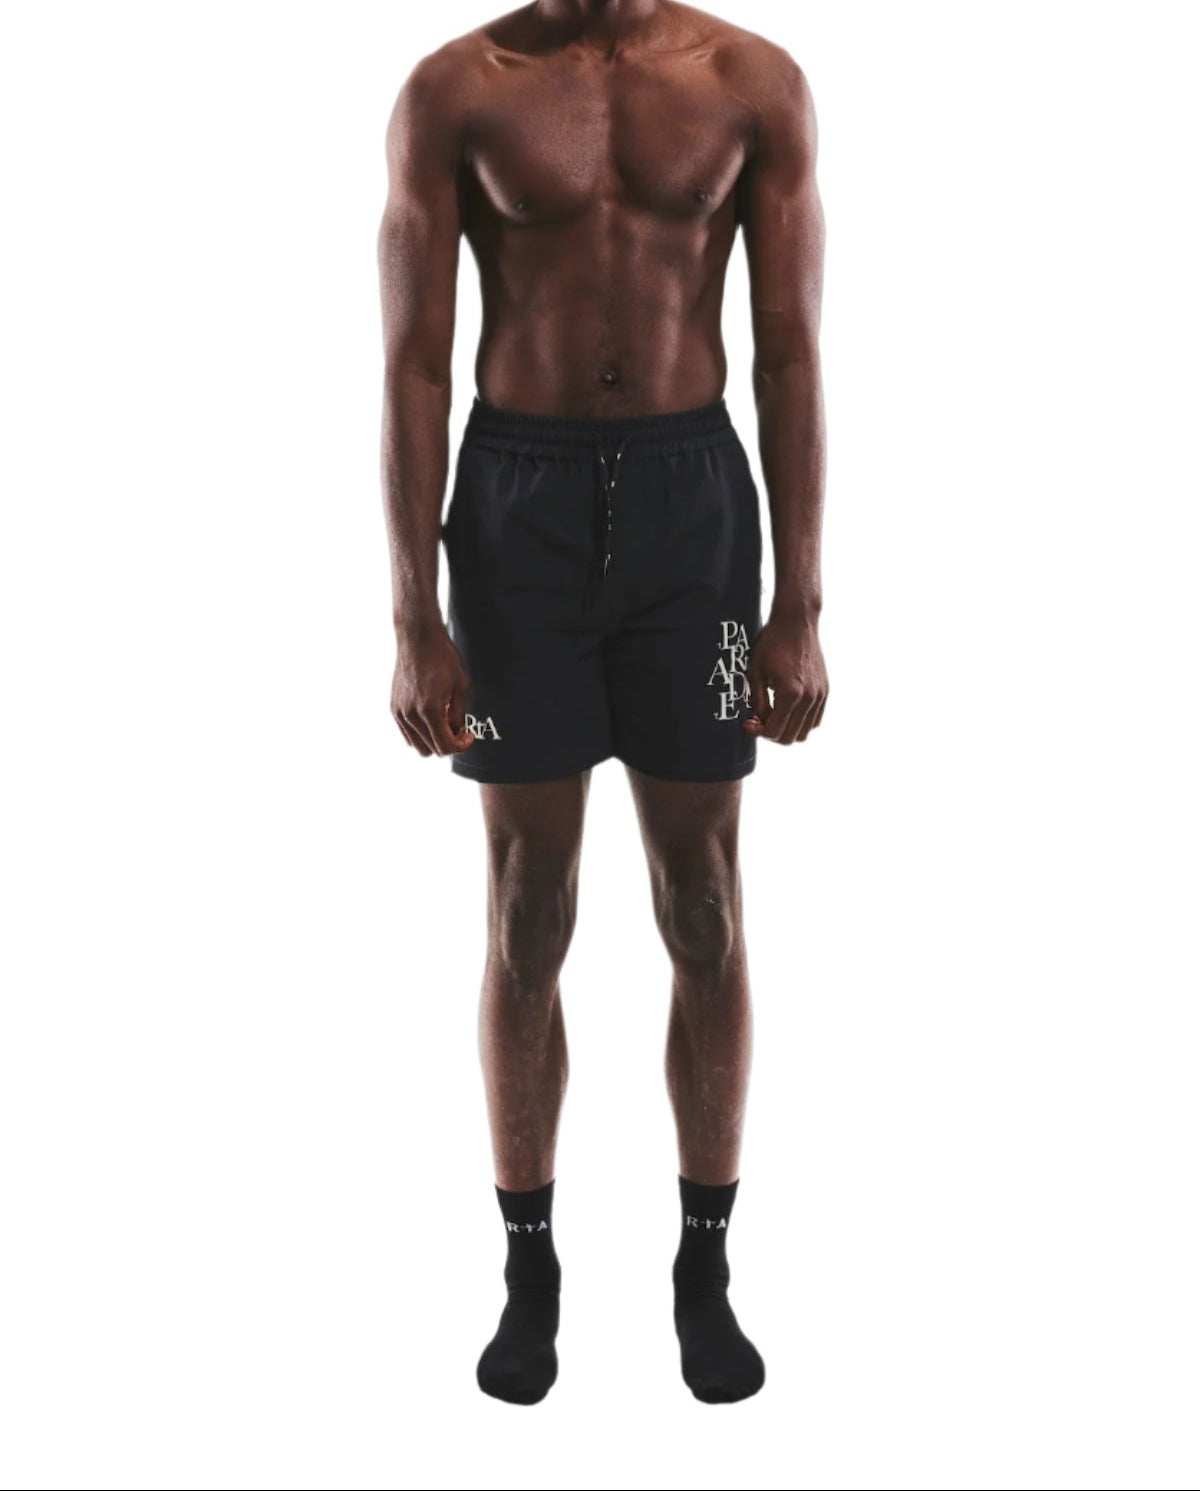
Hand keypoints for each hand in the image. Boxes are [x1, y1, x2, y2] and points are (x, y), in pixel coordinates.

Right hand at [390, 619, 473, 756]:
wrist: (418, 639)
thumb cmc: (442, 659)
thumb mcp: (461, 687)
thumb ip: (459, 716)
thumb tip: (457, 733)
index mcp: (429, 710)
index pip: (445, 747)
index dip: (461, 746)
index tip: (468, 736)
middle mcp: (411, 715)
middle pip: (431, 750)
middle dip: (448, 744)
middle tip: (458, 730)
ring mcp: (399, 712)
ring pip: (417, 745)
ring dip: (433, 740)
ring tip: (444, 721)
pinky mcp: (394, 708)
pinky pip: (407, 734)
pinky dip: (420, 733)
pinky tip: (431, 717)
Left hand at [744, 616, 828, 744]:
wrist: (796, 622)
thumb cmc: (772, 643)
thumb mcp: (755, 673)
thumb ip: (757, 702)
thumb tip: (759, 721)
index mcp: (790, 693)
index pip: (774, 732)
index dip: (758, 732)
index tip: (748, 722)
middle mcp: (809, 697)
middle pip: (790, 737)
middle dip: (772, 733)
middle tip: (759, 720)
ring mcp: (820, 695)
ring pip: (805, 732)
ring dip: (787, 729)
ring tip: (774, 714)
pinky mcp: (825, 690)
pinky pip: (815, 719)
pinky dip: (801, 721)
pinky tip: (787, 709)